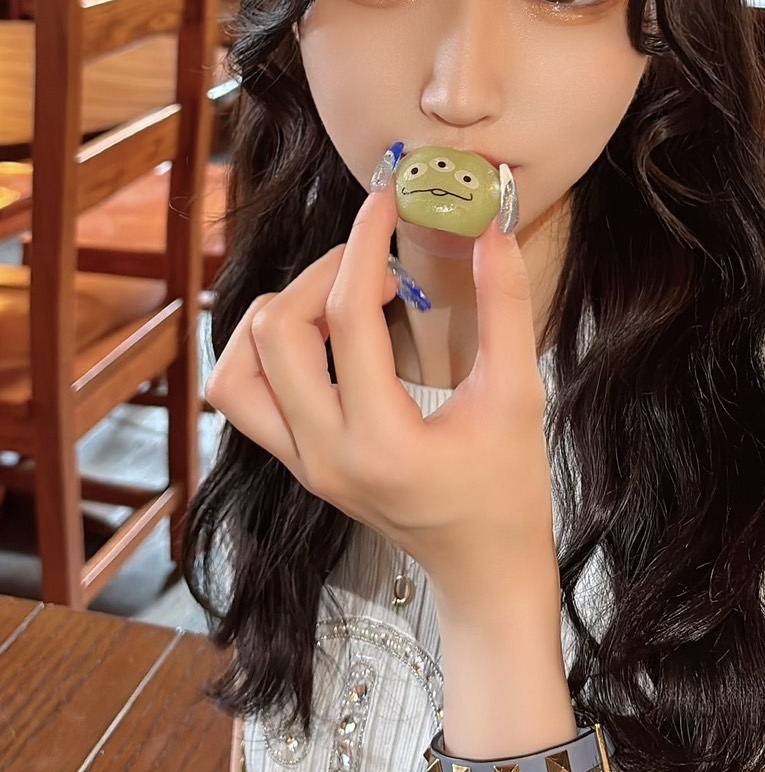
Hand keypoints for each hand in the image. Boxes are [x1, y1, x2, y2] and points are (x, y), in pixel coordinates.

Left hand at [204, 184, 557, 616]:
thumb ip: (506, 308)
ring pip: (238, 366)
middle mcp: (324, 456)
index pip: (349, 317)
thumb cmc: (509, 489)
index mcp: (383, 443)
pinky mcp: (293, 462)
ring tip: (341, 299)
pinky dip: (266, 350)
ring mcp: (300, 463)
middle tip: (376, 258)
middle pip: (275, 332)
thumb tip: (491, 228)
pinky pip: (242, 393)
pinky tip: (322, 336)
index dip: (365, 244)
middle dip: (322, 272)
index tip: (386, 202)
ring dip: (281, 312)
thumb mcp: (520, 394)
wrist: (483, 569)